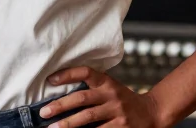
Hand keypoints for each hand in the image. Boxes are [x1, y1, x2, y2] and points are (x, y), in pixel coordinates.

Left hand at [38, 67, 161, 127]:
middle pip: (82, 98)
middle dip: (61, 106)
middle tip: (44, 112)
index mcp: (107, 82)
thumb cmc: (123, 101)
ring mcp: (116, 112)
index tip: (50, 79)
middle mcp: (111, 95)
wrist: (151, 113)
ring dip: (68, 124)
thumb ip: (92, 89)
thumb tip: (60, 95)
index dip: (67, 74)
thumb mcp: (110, 88)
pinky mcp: (120, 127)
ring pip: (88, 117)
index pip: (86, 73)